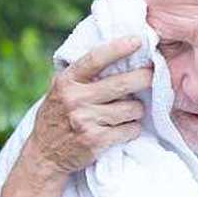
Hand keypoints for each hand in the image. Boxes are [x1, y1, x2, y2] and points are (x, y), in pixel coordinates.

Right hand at [21, 36, 150, 179]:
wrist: (44, 155)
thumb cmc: (58, 118)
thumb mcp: (59, 91)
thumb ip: (81, 77)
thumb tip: (116, 56)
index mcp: (66, 82)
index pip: (95, 59)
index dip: (118, 48)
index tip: (137, 41)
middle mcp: (75, 99)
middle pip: (123, 84)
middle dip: (145, 78)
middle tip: (153, 76)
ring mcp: (86, 120)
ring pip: (132, 108)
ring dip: (137, 110)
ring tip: (129, 112)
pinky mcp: (96, 140)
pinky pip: (131, 129)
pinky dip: (133, 129)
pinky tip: (124, 129)